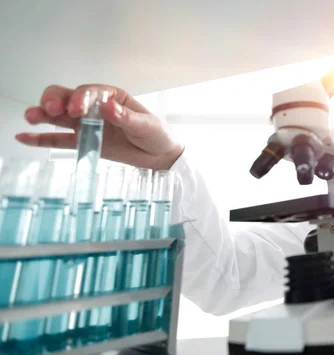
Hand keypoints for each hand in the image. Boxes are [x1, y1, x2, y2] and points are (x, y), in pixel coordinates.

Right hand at [16, 84, 183, 169]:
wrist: (161, 157)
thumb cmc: (157, 136)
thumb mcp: (147, 126)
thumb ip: (127, 118)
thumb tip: (110, 106)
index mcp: (113, 97)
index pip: (91, 92)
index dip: (81, 97)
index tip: (77, 109)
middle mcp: (96, 107)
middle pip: (67, 96)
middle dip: (56, 100)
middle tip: (52, 109)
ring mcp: (87, 124)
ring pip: (58, 115)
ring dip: (42, 113)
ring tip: (31, 117)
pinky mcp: (84, 141)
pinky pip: (59, 139)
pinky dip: (41, 137)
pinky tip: (25, 137)